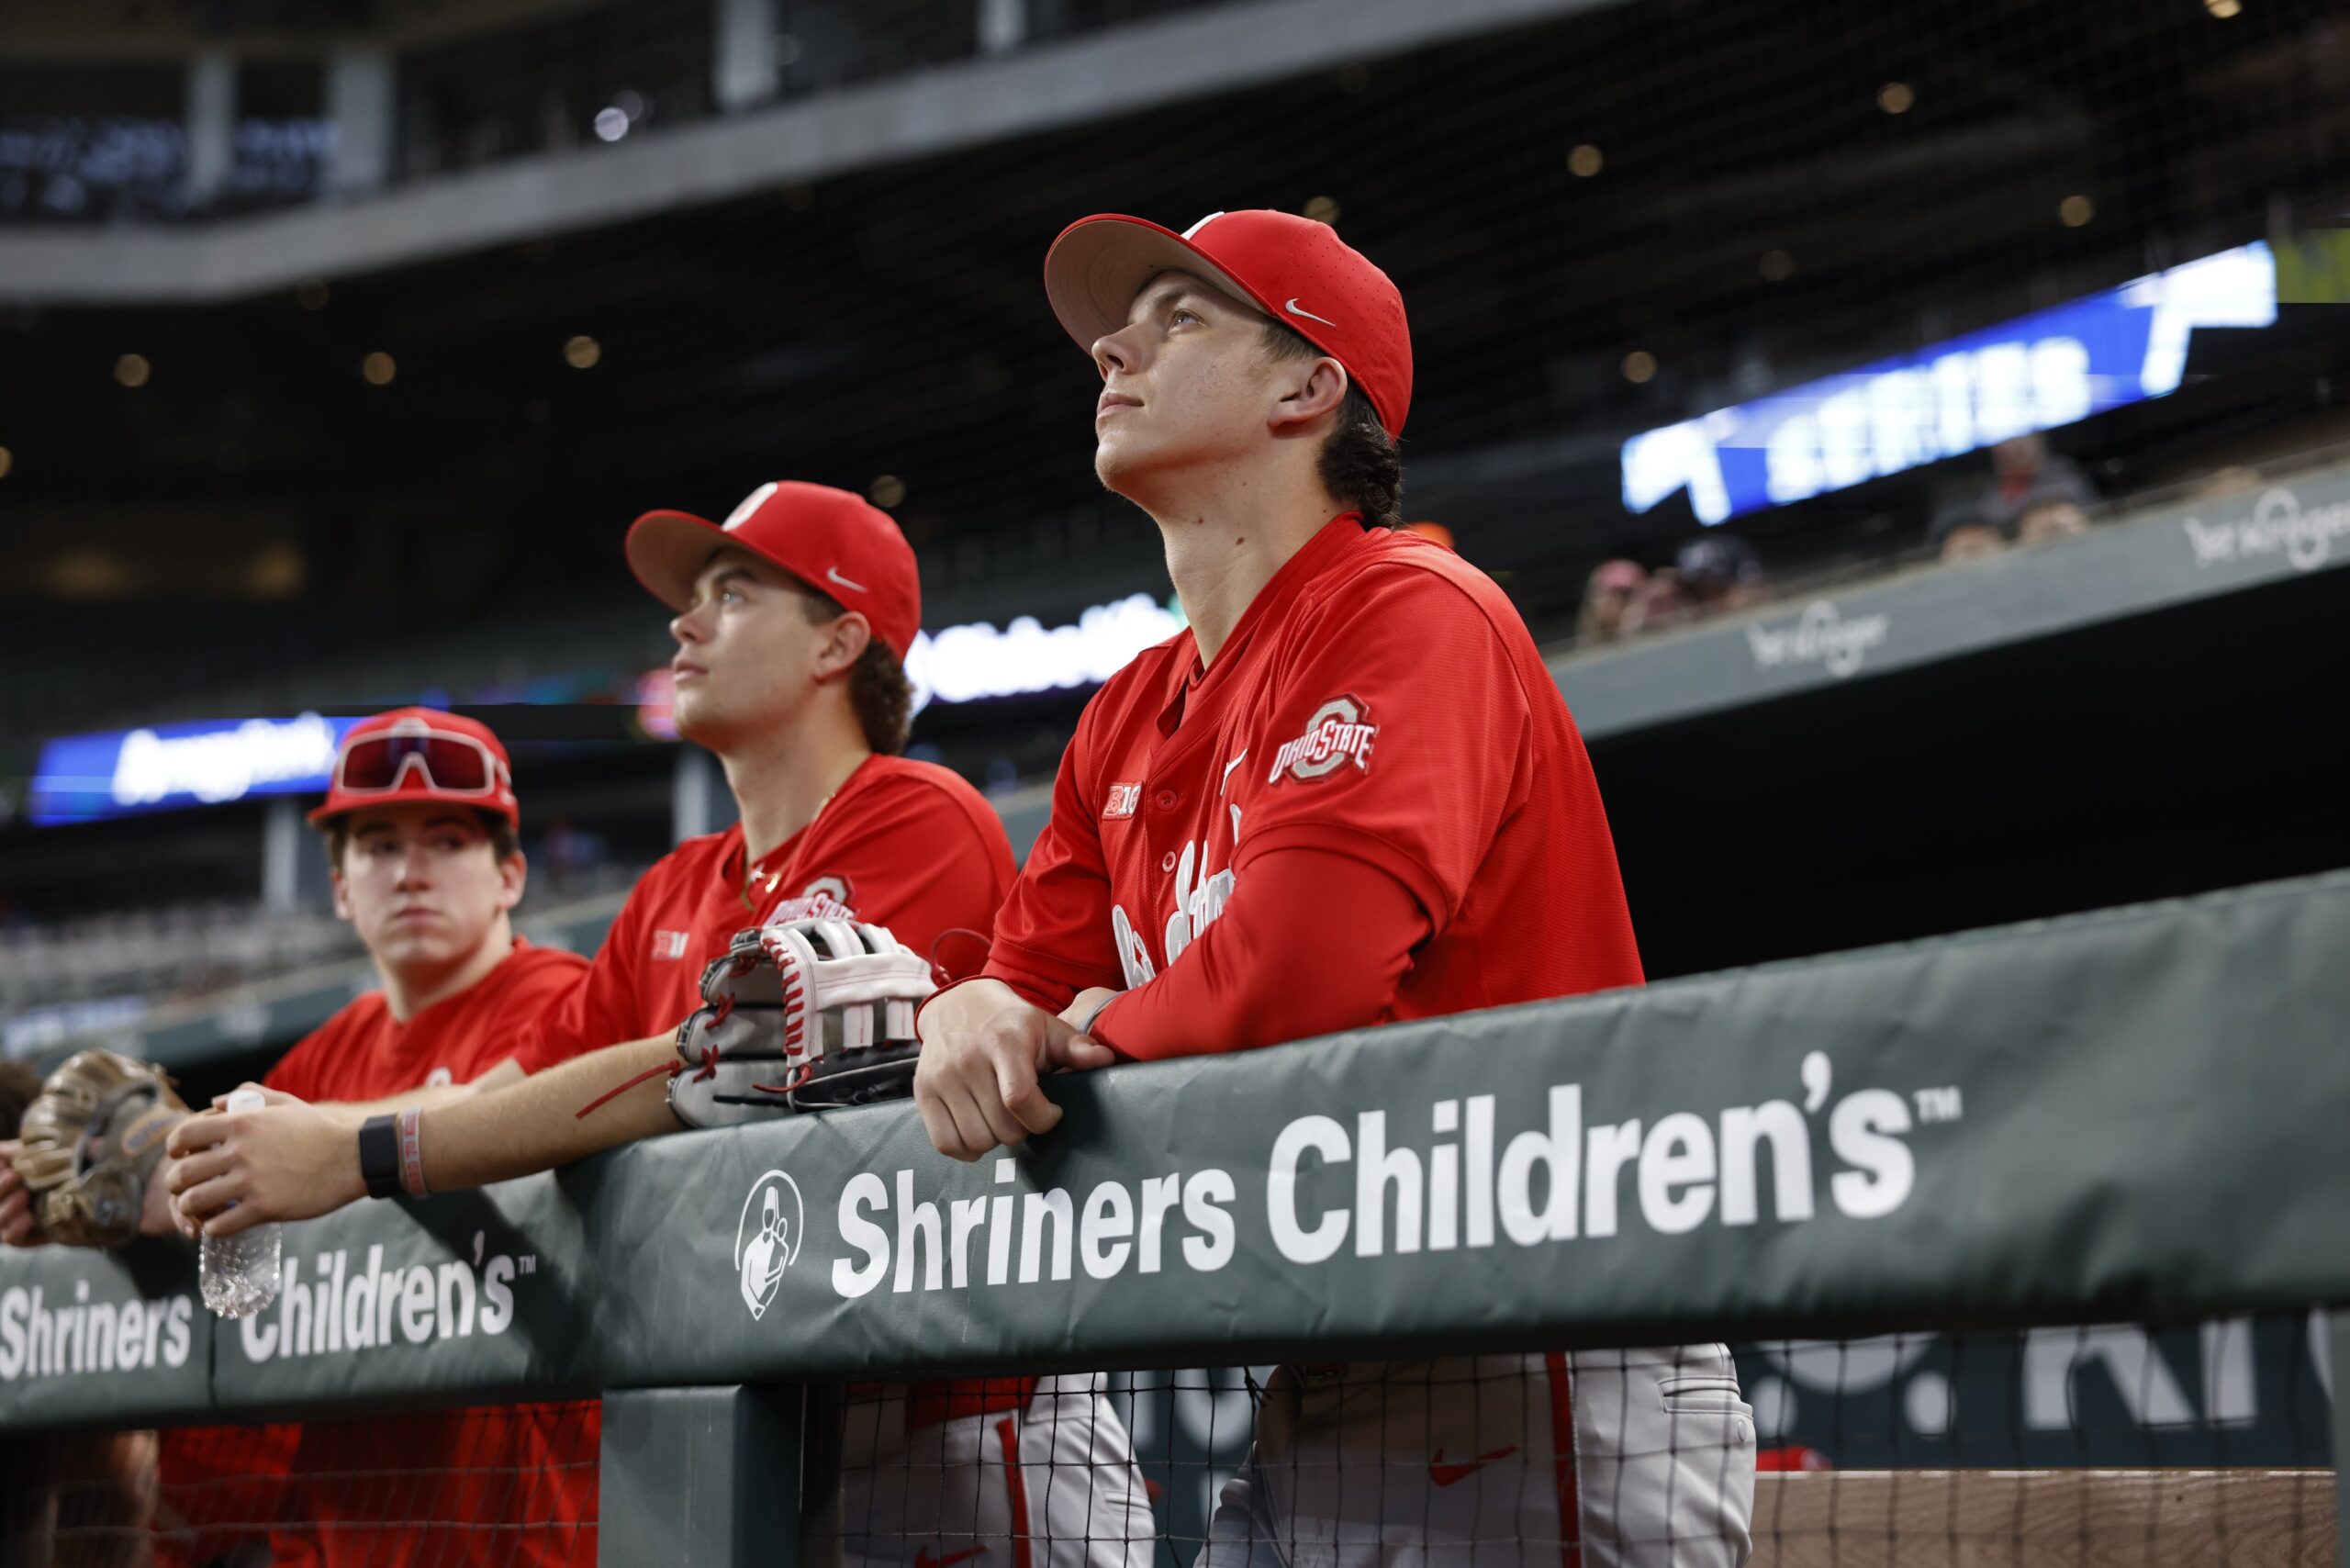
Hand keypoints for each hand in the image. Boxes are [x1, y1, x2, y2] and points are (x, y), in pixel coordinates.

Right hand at [0, 1139, 44, 1247]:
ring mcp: (12, 1223)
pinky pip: (13, 1239)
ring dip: (7, 1209)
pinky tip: (28, 1217)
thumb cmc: (52, 1163)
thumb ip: (8, 1151)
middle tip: (14, 1176)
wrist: (84, 1178)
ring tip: (24, 1194)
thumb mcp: (30, 1151)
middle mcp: (4, 1205)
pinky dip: (16, 1228)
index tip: (6, 1165)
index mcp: (3, 1188)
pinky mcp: (28, 1237)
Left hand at [164, 1088, 365, 1237]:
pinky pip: (220, 1225)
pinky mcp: (265, 1208)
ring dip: (190, 1209)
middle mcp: (241, 1151)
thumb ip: (248, 1096)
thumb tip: (214, 1102)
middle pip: (182, 1173)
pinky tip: (220, 1224)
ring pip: (195, 1201)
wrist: (353, 1157)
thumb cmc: (320, 1130)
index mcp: (242, 1123)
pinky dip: (213, 1228)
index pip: (184, 1136)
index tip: (180, 1158)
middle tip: (183, 1189)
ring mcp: (252, 1181)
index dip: (174, 1149)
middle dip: (175, 1184)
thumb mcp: (285, 1103)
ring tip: (199, 1210)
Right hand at [914, 980, 1116, 1161]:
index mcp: (1003, 1042)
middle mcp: (967, 1060)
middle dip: (1023, 1129)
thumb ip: (1076, 1048)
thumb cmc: (1011, 1023)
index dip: (1043, 1118)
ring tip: (1002, 1118)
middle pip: (1002, 1127)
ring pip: (977, 1140)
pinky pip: (946, 1144)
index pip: (1019, 1098)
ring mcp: (941, 1078)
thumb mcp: (1046, 1027)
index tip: (1053, 1112)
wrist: (958, 1006)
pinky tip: (980, 1130)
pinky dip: (967, 1148)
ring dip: (996, 1139)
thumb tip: (1106, 1060)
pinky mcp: (923, 1093)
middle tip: (1025, 1113)